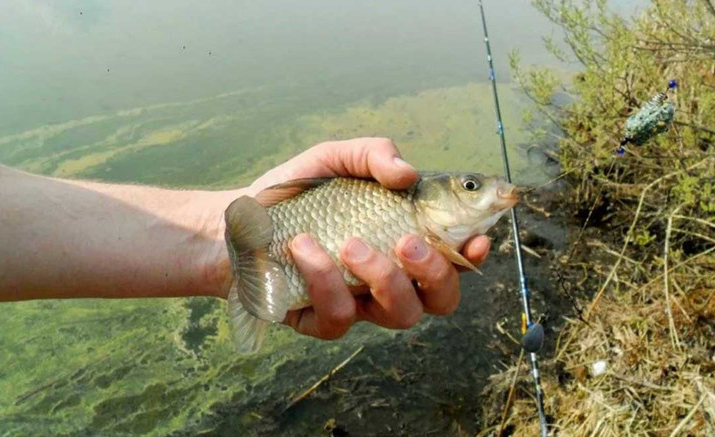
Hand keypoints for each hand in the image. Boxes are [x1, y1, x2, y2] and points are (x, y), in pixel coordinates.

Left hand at [249, 138, 490, 338]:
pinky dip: (325, 280)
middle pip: (441, 298)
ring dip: (382, 278)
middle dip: (434, 272)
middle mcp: (390, 278)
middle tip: (405, 242)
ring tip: (349, 243)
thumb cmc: (295, 192)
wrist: (237, 220)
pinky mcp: (321, 320)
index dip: (475, 252)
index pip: (456, 256)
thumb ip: (372, 155)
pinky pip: (340, 317)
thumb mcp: (334, 159)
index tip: (477, 236)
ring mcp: (359, 303)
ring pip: (399, 314)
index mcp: (404, 240)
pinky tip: (303, 248)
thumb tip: (407, 174)